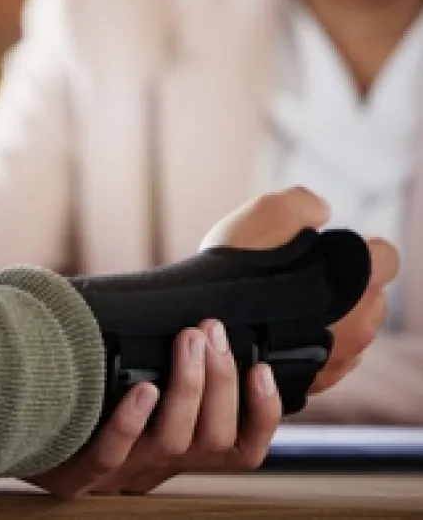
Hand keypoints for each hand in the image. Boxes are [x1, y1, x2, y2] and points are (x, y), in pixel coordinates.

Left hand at [27, 319, 281, 498]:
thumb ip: (169, 357)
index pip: (242, 448)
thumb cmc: (87, 398)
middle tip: (211, 331)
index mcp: (180, 448)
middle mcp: (158, 466)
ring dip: (188, 388)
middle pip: (212, 440)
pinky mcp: (76, 476)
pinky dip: (130, 422)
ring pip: (172, 444)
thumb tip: (206, 310)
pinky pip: (110, 455)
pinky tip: (142, 388)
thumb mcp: (137, 383)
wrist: (19, 430)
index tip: (261, 368)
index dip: (263, 415)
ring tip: (189, 340)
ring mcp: (119, 474)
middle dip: (221, 382)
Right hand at [199, 186, 398, 395]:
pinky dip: (308, 347)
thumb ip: (305, 203)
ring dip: (329, 320)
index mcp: (359, 280)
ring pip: (349, 333)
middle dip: (346, 287)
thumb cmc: (236, 271)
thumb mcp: (268, 211)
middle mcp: (360, 325)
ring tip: (283, 308)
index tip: (325, 247)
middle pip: (370, 298)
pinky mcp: (314, 384)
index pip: (385, 257)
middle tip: (299, 277)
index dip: (357, 247)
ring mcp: (339, 360)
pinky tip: (276, 334)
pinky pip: (325, 361)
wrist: (202, 328)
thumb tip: (320, 211)